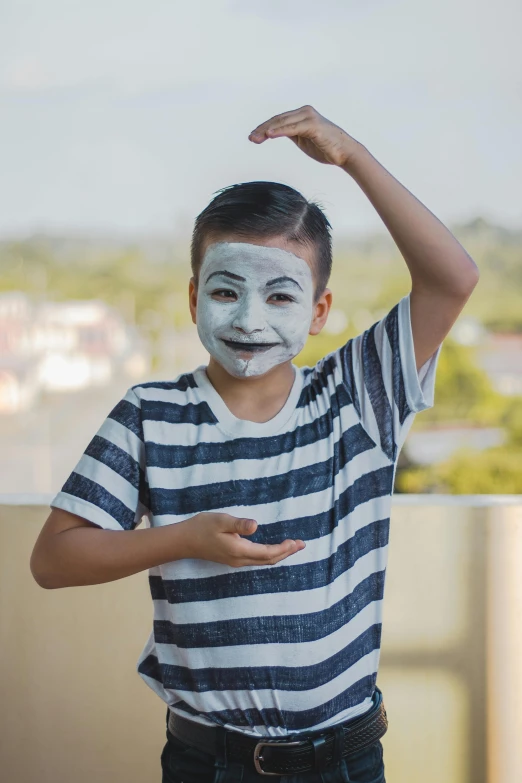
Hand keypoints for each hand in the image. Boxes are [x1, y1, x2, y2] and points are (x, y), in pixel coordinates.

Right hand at [178, 512, 305, 566]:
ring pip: (263, 561)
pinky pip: (257, 560)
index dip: (284, 549)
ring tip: (292, 547)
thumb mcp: (221, 521)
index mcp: (239, 550)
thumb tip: (255, 525)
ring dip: (279, 554)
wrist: (185, 541)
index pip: (268, 553)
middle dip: (286, 553)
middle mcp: (240, 559)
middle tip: (301, 545)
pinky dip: (269, 555)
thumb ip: (238, 524)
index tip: (296, 542)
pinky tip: (273, 549)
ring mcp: (236, 561)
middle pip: (269, 560)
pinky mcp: (233, 559)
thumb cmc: (202, 527)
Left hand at [248, 105, 362, 167]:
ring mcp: (309, 117)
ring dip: (267, 130)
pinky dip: (279, 131)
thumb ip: (292, 134)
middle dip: (262, 129)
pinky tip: (269, 135)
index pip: (279, 120)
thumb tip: (276, 133)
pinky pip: (292, 128)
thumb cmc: (326, 147)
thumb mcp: (304, 139)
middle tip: (251, 138)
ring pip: (283, 122)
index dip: (264, 128)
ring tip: (256, 137)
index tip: (253, 136)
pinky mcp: (312, 125)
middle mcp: (305, 112)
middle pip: (278, 119)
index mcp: (302, 115)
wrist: (344, 153)